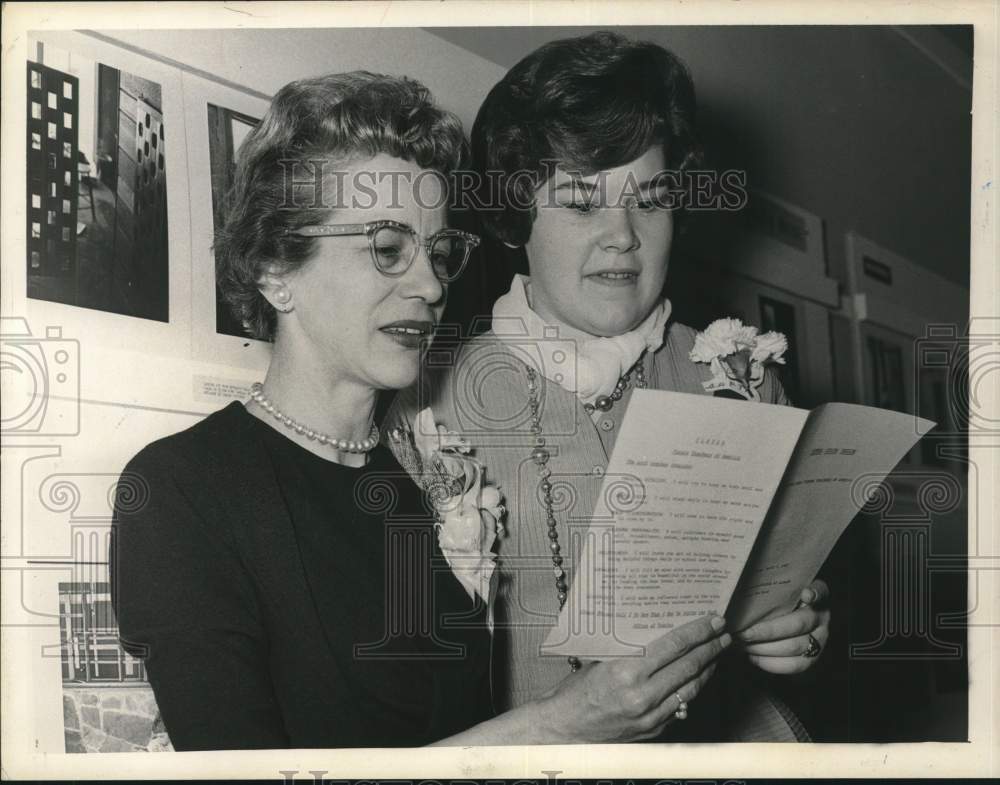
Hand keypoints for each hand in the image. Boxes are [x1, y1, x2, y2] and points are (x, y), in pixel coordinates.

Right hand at [535, 614, 730, 742]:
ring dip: (708, 669)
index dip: (697, 632)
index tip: (713, 621)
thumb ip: (630, 651)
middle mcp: (642, 695)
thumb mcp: (600, 661)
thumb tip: (657, 632)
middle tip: (724, 634)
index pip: (674, 647)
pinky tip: (697, 679)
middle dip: (711, 648)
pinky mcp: (653, 730)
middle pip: (689, 667)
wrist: (564, 729)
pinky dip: (691, 690)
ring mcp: (651, 716)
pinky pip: (680, 707)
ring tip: (717, 654)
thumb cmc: (576, 692)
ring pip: (691, 689)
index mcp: (627, 672)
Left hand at [737, 580, 830, 673]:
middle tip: (743, 633)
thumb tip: (747, 593)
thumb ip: (773, 592)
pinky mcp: (812, 659)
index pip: (820, 592)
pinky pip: (793, 665)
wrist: (786, 627)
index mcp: (815, 596)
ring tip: (744, 645)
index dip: (814, 593)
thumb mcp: (778, 594)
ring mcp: (820, 640)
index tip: (805, 594)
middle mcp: (821, 618)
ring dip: (764, 648)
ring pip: (794, 647)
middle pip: (797, 624)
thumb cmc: (776, 605)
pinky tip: (753, 656)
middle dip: (767, 631)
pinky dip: (770, 662)